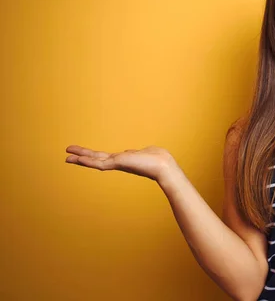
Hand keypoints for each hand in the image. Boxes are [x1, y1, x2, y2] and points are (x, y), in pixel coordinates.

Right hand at [65, 145, 179, 182]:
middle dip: (82, 156)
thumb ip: (133, 153)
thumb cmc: (158, 159)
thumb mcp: (143, 152)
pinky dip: (89, 161)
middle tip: (67, 154)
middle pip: (96, 159)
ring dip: (81, 158)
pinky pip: (101, 163)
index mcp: (123, 159)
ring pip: (95, 161)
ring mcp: (118, 163)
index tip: (81, 154)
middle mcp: (118, 162)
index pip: (104, 157)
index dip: (92, 156)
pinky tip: (80, 159)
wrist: (164, 166)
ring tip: (67, 157)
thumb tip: (129, 152)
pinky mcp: (119, 164)